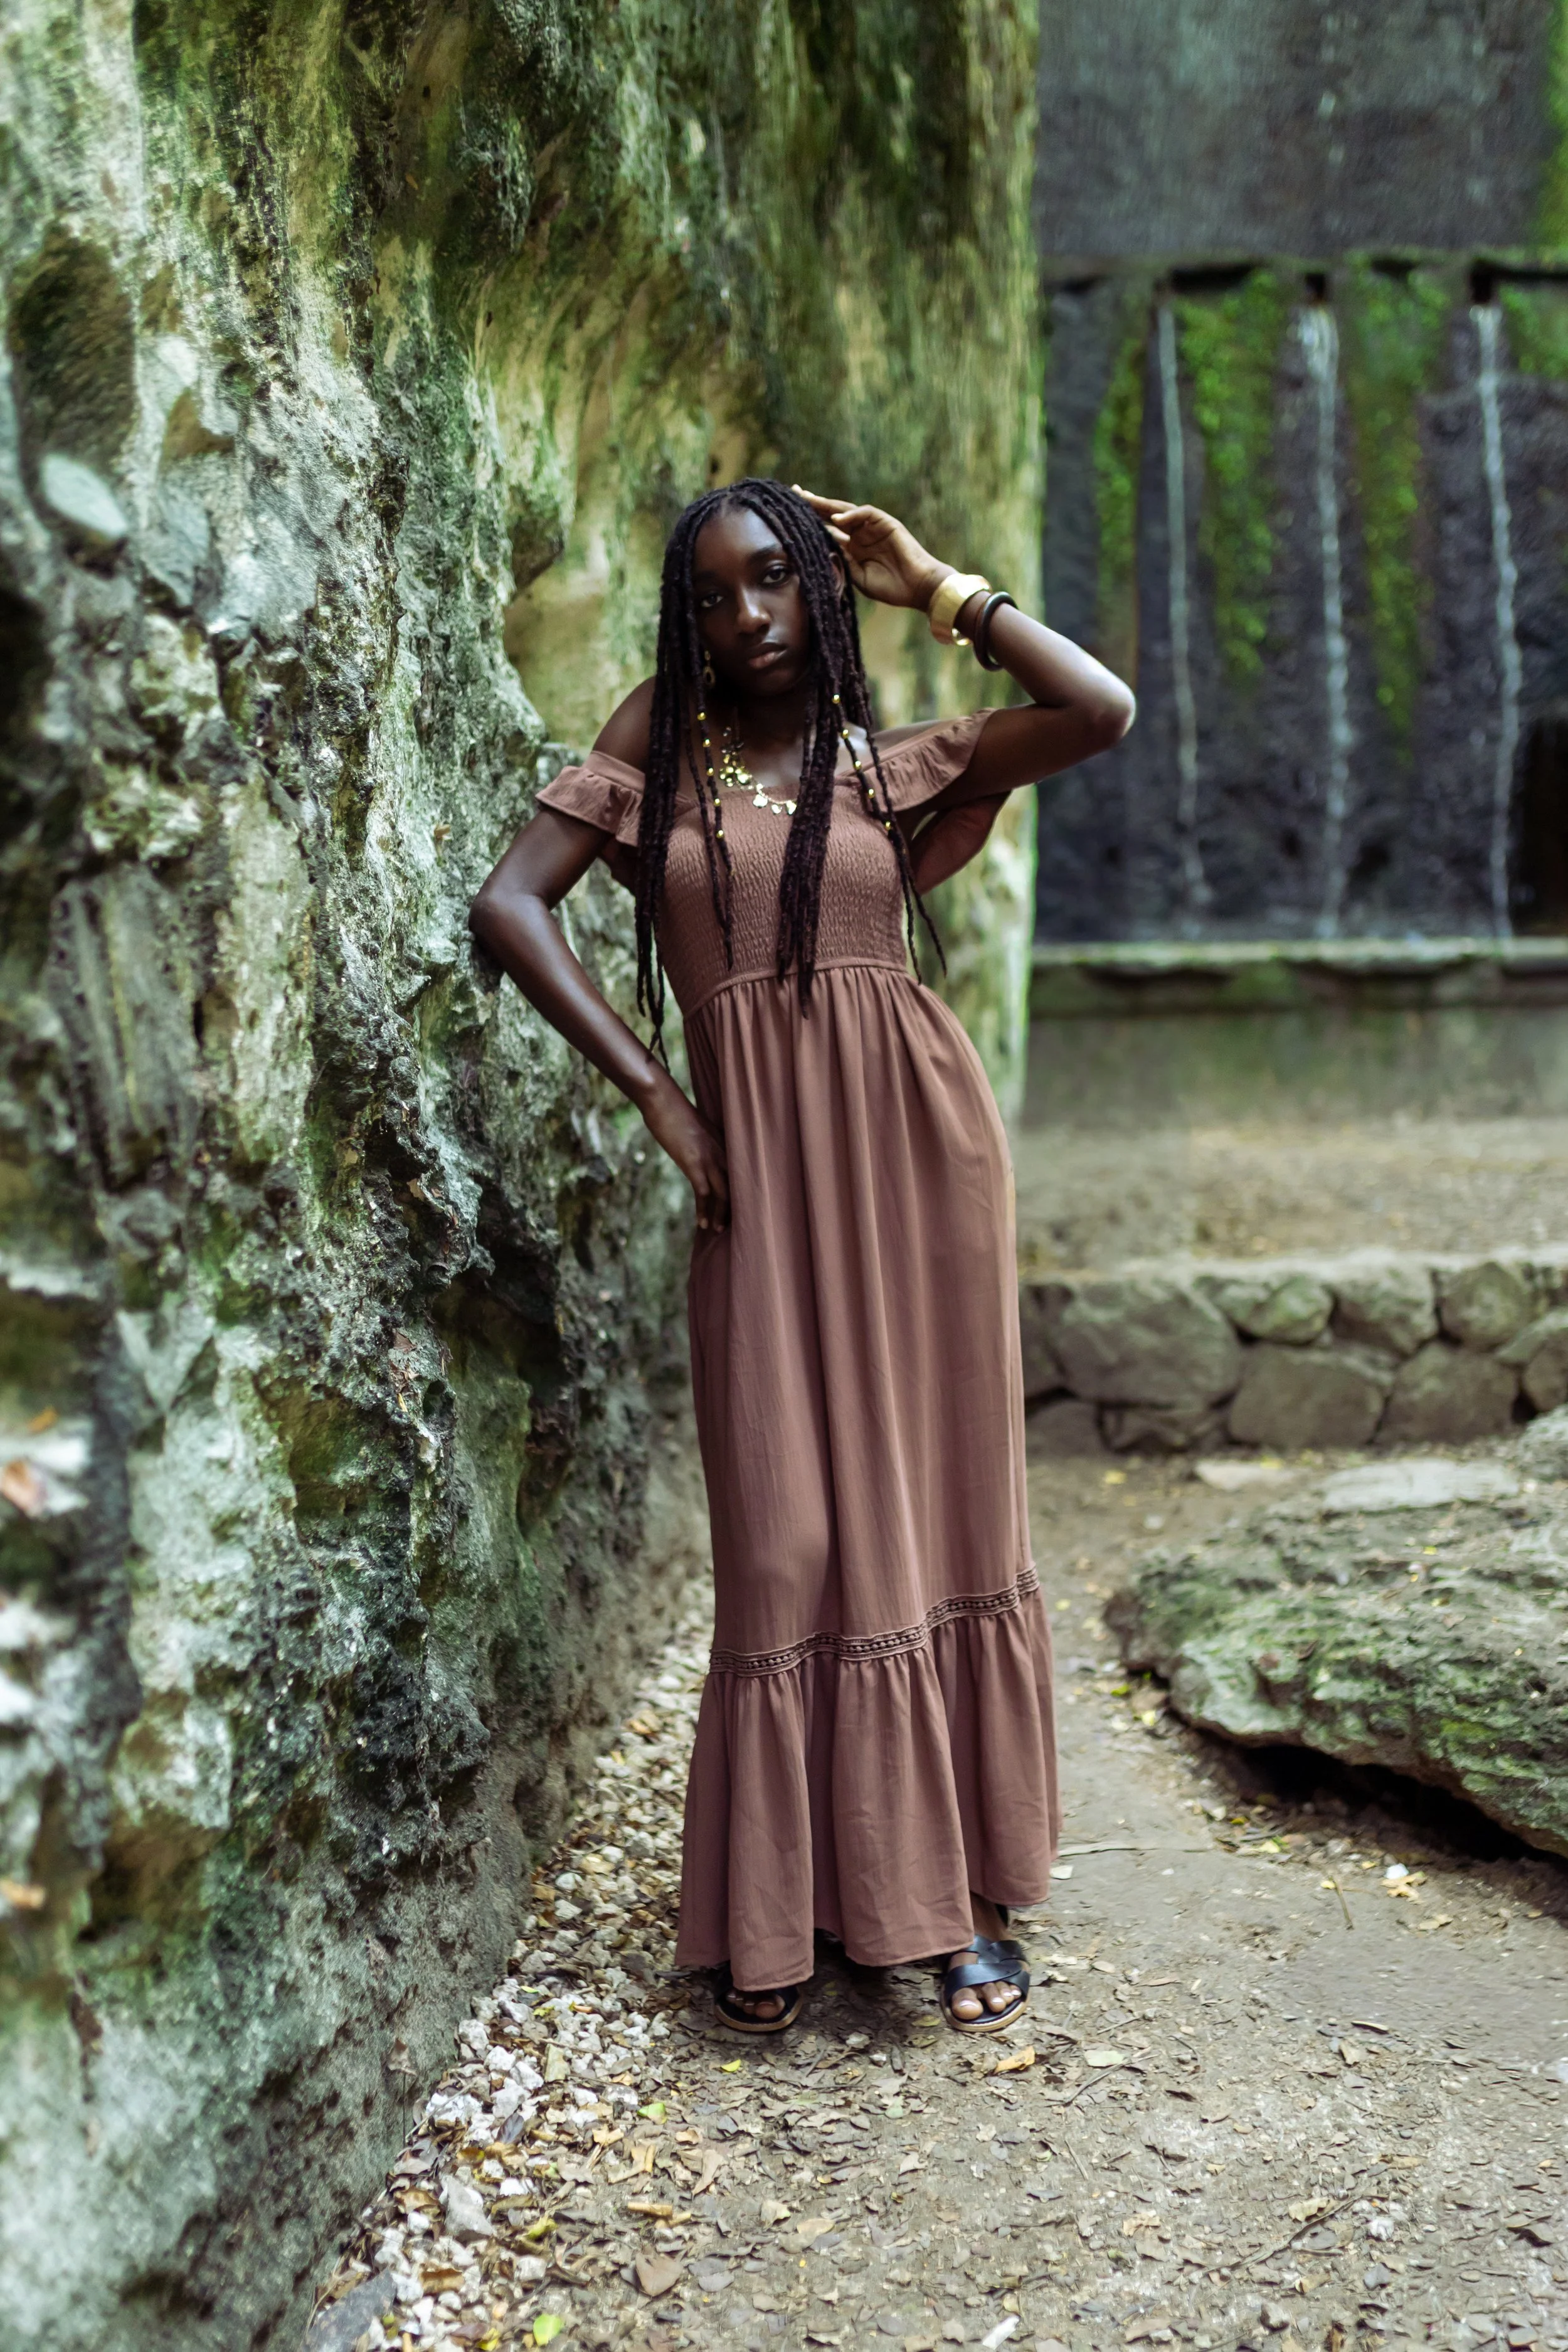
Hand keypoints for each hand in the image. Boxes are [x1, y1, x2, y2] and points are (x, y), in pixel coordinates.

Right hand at [640, 1070, 730, 1230]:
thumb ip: (704, 1141)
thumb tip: (699, 1149)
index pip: (741, 1171)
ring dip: (721, 1215)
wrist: (663, 1101)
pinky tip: (702, 1223)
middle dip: (736, 1207)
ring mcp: (710, 1159)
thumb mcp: (697, 1126)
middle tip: (734, 1224)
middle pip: (738, 1185)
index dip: (742, 1190)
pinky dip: (704, 1211)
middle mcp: (723, 1152)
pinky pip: (704, 1194)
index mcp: (726, 1142)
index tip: (742, 1206)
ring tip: (719, 1230)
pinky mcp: (694, 1164)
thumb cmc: (676, 1111)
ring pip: (724, 1194)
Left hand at [792, 486, 948, 611]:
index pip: (828, 529)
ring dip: (827, 504)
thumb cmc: (891, 586)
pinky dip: (852, 516)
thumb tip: (820, 548)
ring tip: (807, 499)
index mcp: (854, 547)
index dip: (811, 521)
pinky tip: (836, 520)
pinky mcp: (887, 523)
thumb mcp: (857, 576)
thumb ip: (842, 560)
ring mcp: (874, 527)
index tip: (790, 514)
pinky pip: (866, 514)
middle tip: (794, 492)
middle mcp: (861, 534)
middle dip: (814, 503)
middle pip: (833, 514)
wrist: (917, 587)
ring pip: (847, 510)